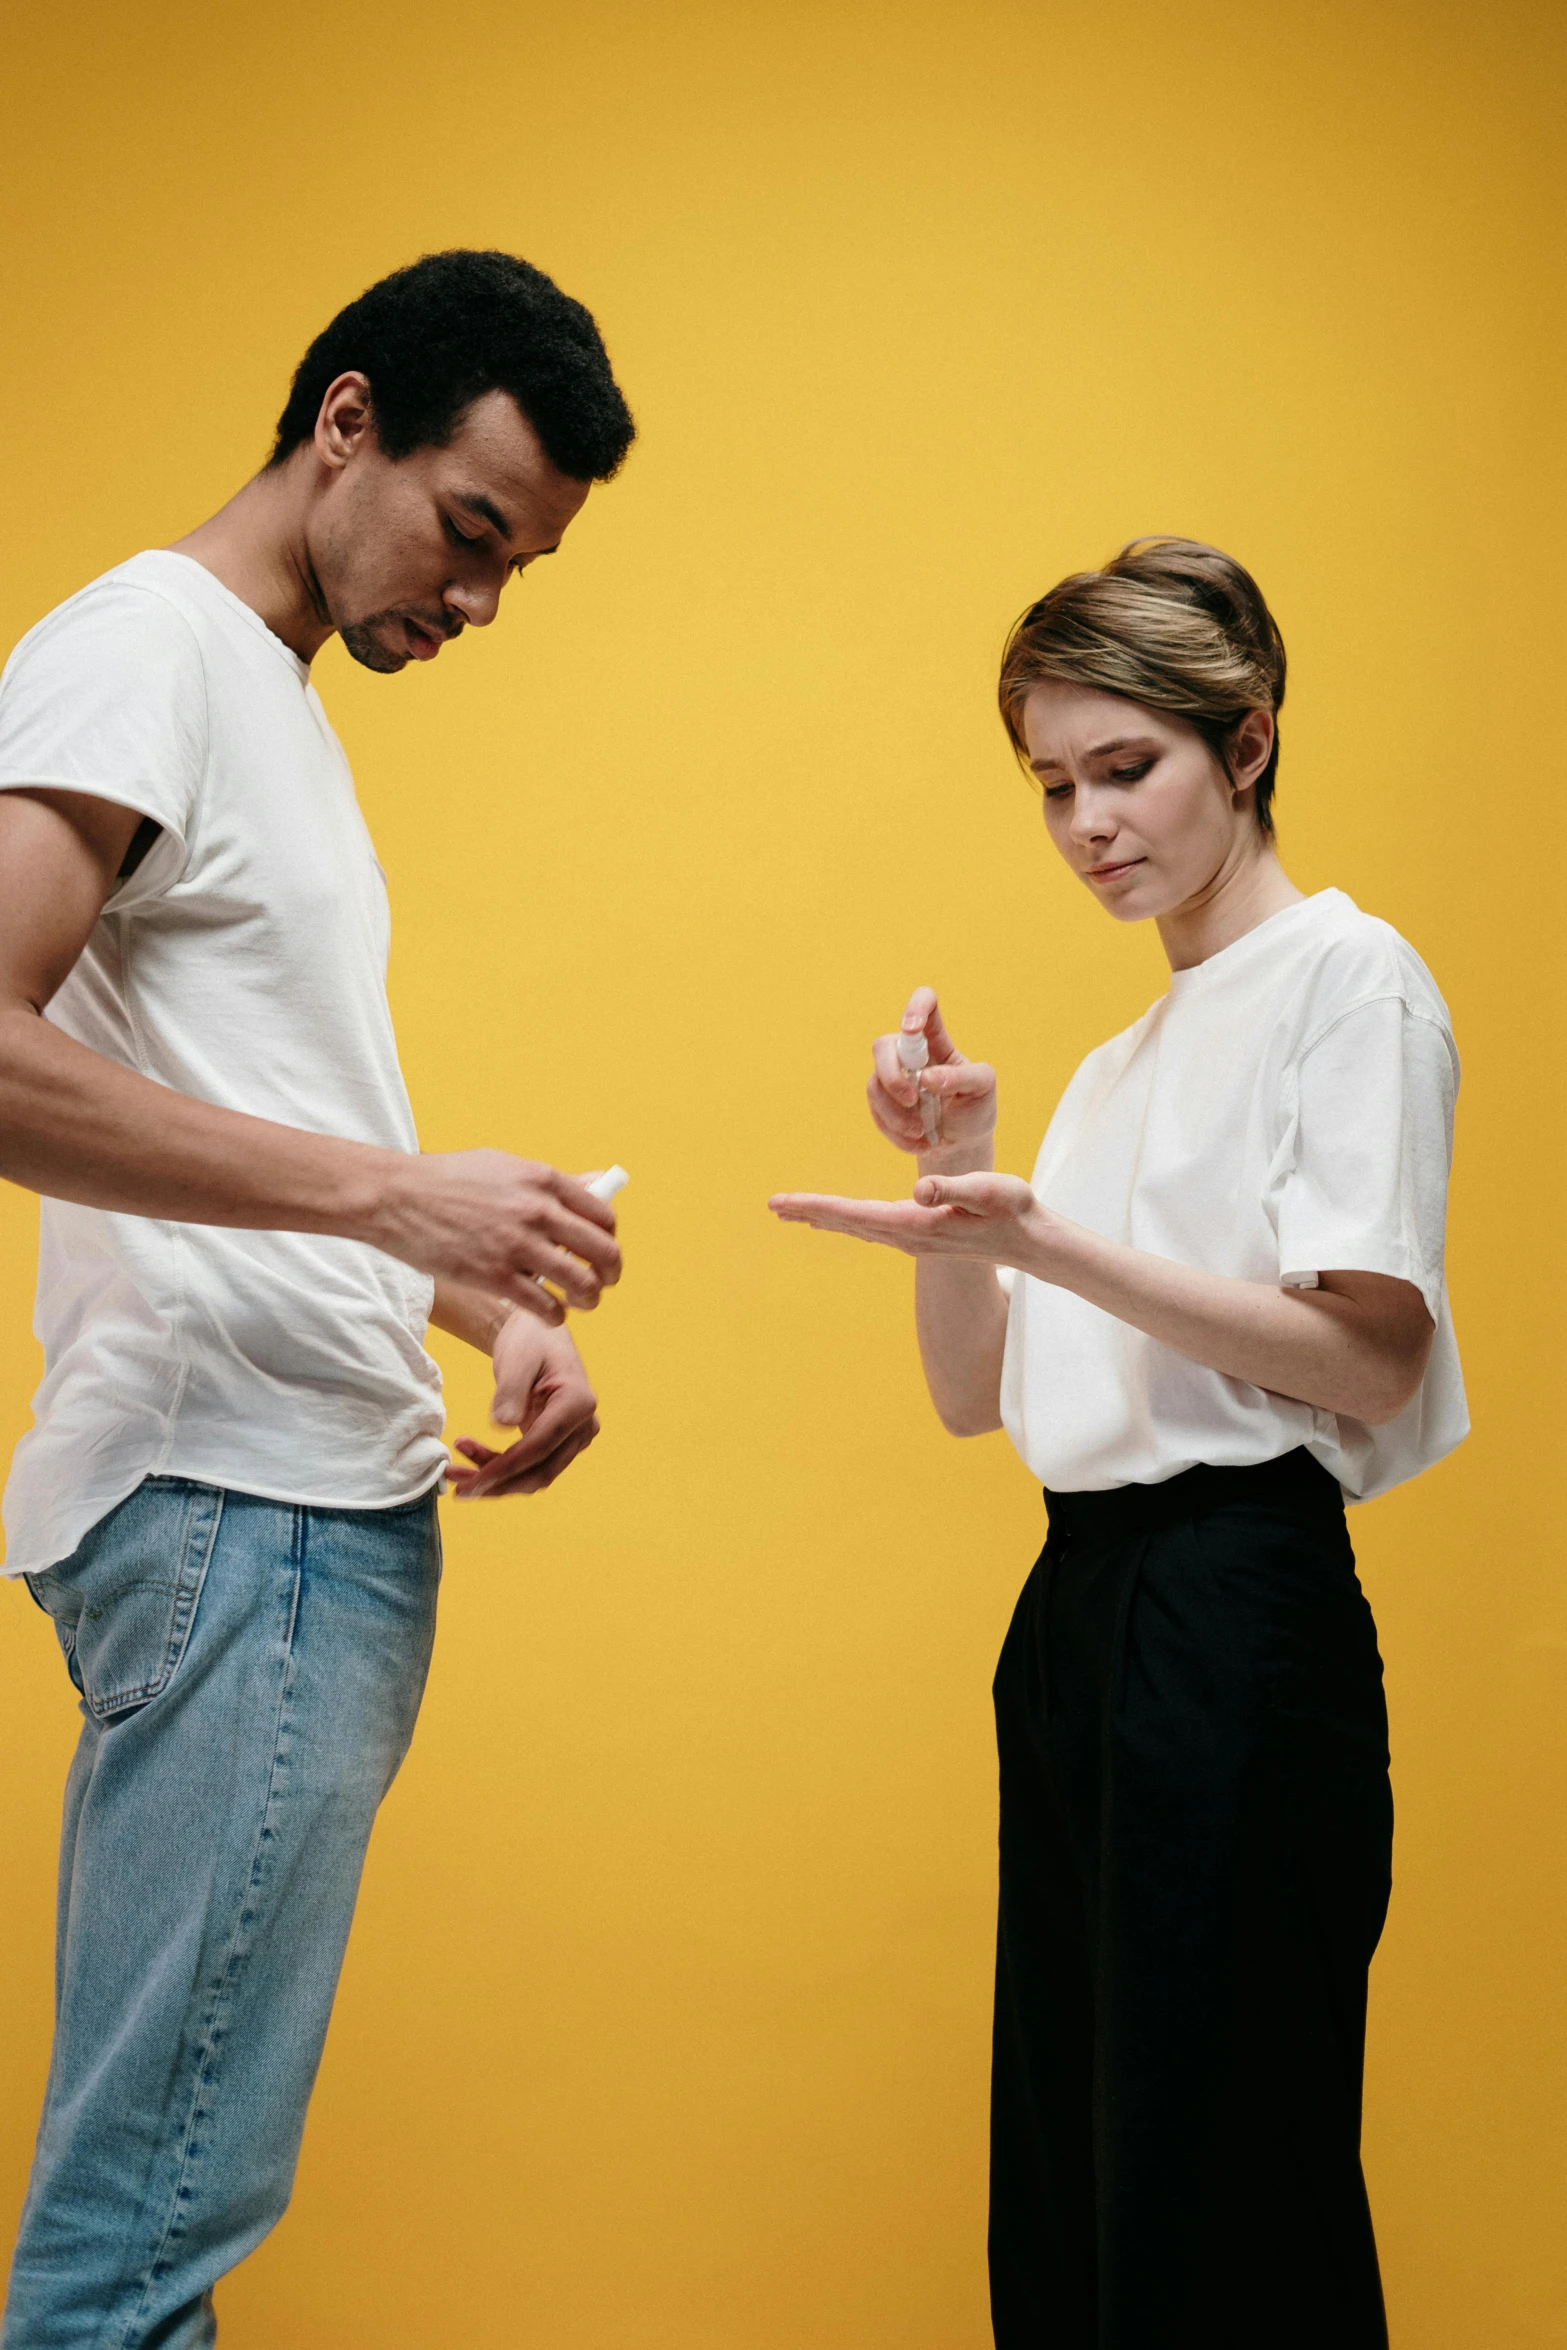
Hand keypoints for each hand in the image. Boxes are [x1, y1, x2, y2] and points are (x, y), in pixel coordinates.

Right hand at [374, 1151, 620, 1324]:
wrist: (396, 1197)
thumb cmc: (448, 1180)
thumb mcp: (505, 1166)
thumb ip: (553, 1181)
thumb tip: (599, 1184)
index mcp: (543, 1180)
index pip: (603, 1214)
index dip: (610, 1239)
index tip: (601, 1252)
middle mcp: (537, 1211)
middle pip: (603, 1251)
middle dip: (610, 1274)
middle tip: (601, 1284)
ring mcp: (517, 1245)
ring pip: (582, 1284)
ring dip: (588, 1300)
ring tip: (579, 1303)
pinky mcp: (494, 1276)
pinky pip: (546, 1306)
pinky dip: (555, 1316)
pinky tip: (549, 1313)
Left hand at [445, 1315, 600, 1498]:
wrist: (537, 1332)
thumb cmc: (529, 1338)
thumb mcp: (516, 1358)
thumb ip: (511, 1391)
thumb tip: (502, 1425)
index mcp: (578, 1404)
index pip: (539, 1448)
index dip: (504, 1469)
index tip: (472, 1482)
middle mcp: (583, 1426)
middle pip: (540, 1471)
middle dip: (498, 1484)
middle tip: (458, 1488)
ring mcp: (573, 1436)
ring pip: (535, 1474)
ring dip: (497, 1480)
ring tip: (457, 1470)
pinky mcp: (558, 1441)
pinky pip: (530, 1465)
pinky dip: (501, 1468)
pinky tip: (472, 1457)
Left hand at [769, 1170, 1043, 1263]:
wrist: (1030, 1241)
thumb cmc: (1013, 1210)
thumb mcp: (989, 1192)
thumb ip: (954, 1189)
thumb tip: (919, 1189)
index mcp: (916, 1224)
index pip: (855, 1214)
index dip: (817, 1207)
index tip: (784, 1203)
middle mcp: (907, 1236)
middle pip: (847, 1223)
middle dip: (809, 1213)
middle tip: (772, 1206)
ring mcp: (912, 1239)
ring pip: (857, 1227)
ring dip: (824, 1218)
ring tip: (794, 1212)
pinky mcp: (919, 1236)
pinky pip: (871, 1227)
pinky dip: (846, 1220)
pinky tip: (836, 1219)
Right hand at [869, 987, 996, 1160]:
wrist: (962, 1143)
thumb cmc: (975, 1108)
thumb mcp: (983, 1089)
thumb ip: (962, 1077)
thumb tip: (927, 1078)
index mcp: (937, 1041)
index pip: (925, 1004)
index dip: (914, 1008)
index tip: (910, 1029)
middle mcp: (910, 1054)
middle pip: (882, 1045)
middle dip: (892, 1076)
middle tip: (913, 1100)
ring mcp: (892, 1078)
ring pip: (875, 1084)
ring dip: (896, 1114)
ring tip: (922, 1132)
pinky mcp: (882, 1104)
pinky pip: (875, 1112)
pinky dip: (895, 1132)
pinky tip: (917, 1143)